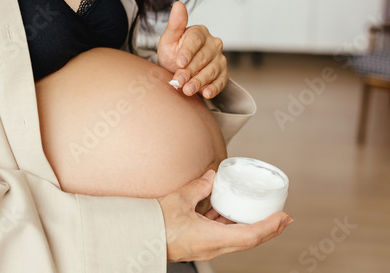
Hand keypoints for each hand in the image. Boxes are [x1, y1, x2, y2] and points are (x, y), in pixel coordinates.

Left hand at [157, 1, 228, 98]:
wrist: (177, 71)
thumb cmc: (172, 54)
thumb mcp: (168, 40)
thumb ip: (174, 25)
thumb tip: (178, 4)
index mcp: (199, 32)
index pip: (195, 40)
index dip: (187, 51)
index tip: (179, 62)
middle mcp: (213, 44)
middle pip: (203, 57)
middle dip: (190, 70)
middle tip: (178, 80)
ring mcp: (219, 59)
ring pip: (212, 70)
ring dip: (199, 81)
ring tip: (187, 90)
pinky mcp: (223, 74)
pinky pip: (221, 81)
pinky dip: (214, 88)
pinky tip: (205, 93)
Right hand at [157, 170, 293, 261]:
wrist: (139, 237)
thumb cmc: (156, 223)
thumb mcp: (179, 200)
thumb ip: (199, 187)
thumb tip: (211, 177)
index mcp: (211, 238)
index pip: (250, 235)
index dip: (270, 226)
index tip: (284, 217)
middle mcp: (212, 247)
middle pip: (249, 240)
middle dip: (269, 229)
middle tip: (283, 217)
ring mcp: (207, 247)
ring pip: (238, 239)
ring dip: (252, 228)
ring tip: (262, 214)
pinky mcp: (200, 244)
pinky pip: (223, 236)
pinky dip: (232, 225)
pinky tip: (229, 213)